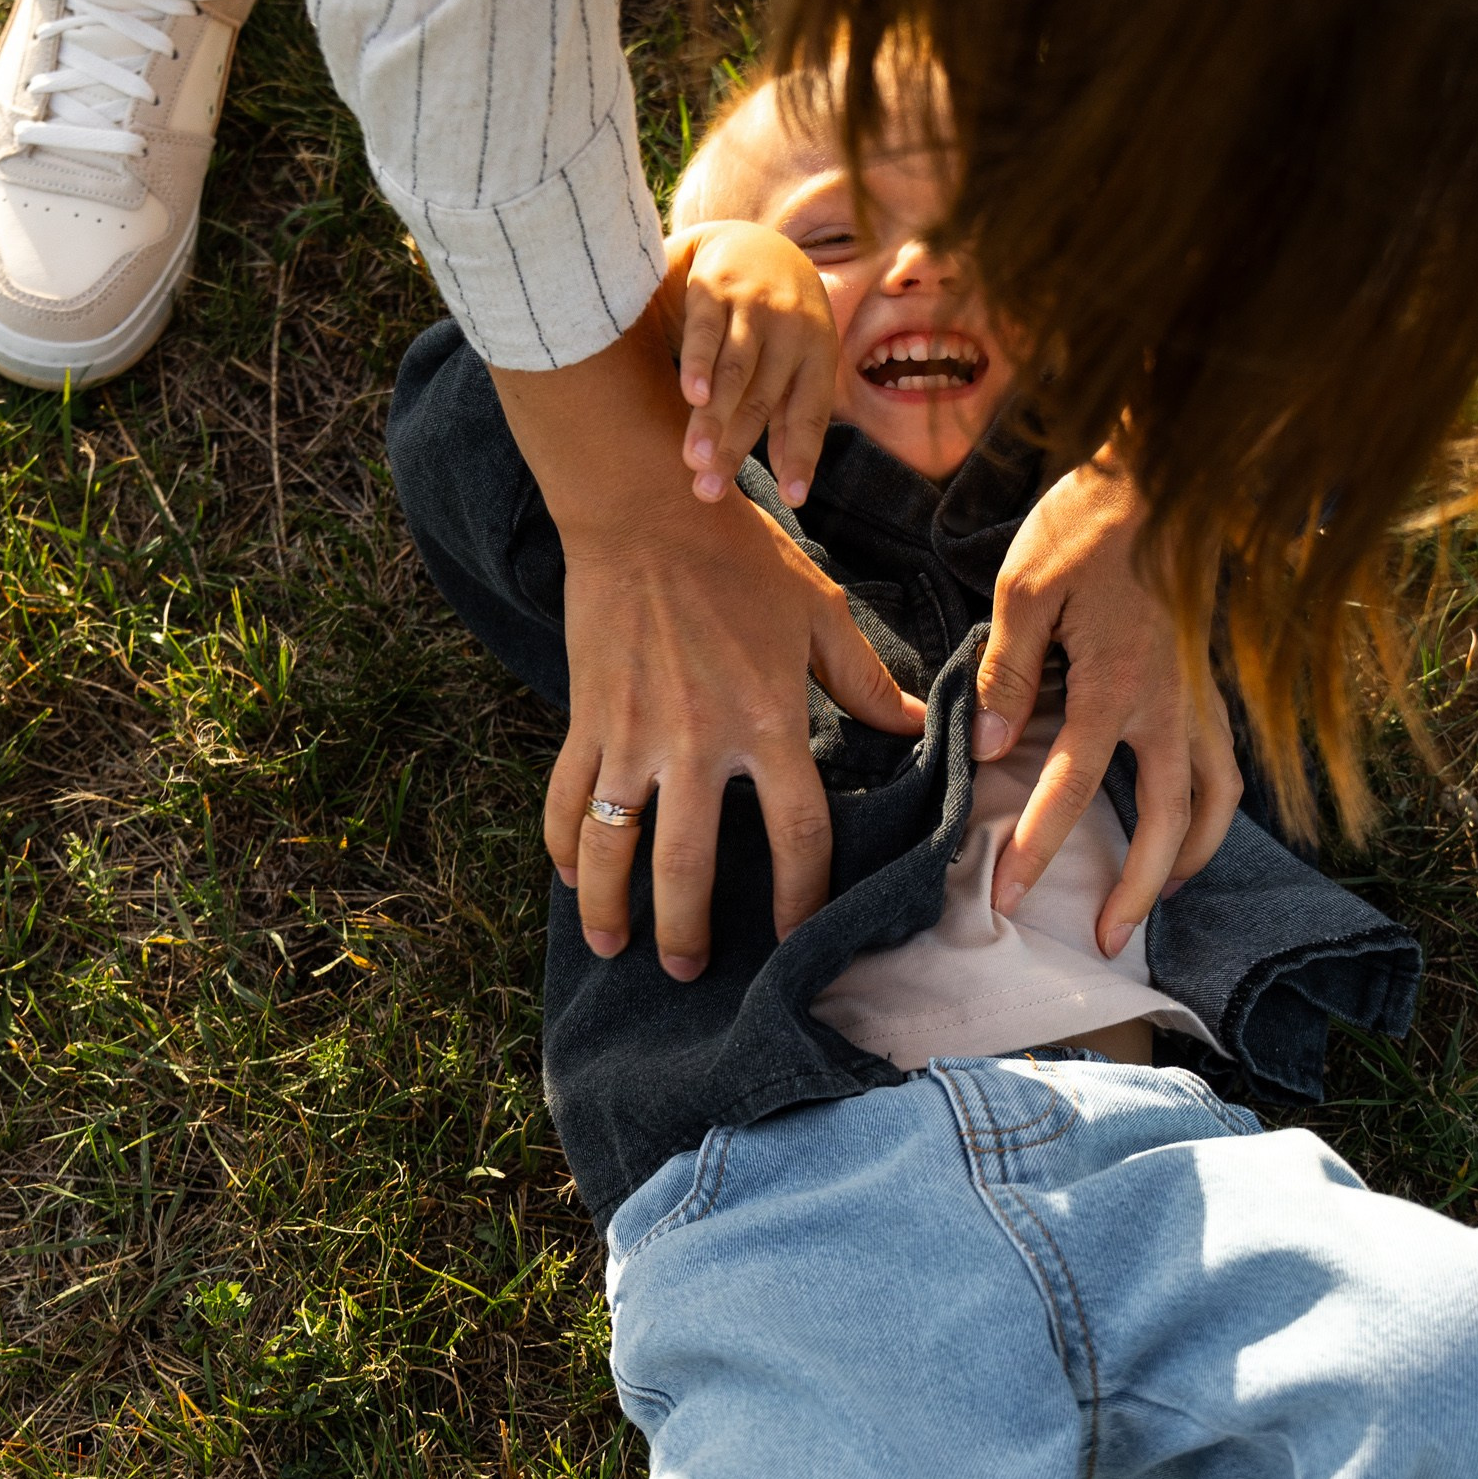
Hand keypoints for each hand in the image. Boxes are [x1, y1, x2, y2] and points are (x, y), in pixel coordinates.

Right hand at [490, 321, 924, 978]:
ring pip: (612, 845)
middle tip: (692, 971)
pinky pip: (564, 798)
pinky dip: (562, 845)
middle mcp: (696, 740)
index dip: (800, 897)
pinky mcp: (586, 718)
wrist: (644, 508)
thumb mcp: (819, 613)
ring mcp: (631, 734)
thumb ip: (864, 681)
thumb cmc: (742, 557)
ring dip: (611, 907)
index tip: (797, 935)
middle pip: (688, 866)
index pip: (795, 834)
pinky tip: (571, 878)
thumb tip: (915, 727)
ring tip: (614, 947)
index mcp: (767, 719)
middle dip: (689, 930)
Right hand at [655, 220, 841, 504]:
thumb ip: (790, 418)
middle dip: (736, 448)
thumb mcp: (794, 364)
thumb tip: (793, 491)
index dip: (801, 456)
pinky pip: (706, 332)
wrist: (751, 240)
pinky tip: (691, 397)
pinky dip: (699, 365)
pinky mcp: (715, 289)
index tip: (792, 499)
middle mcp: (793, 330)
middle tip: (708, 491)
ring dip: (712, 418)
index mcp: (818, 354)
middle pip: (763, 400)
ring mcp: (754, 307)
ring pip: (734, 371)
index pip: (811, 414)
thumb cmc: (776, 322)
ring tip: (692, 459)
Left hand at [976, 448, 1241, 950]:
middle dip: (1137, 889)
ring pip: (1218, 801)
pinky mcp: (1210, 684)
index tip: (1008, 898)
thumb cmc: (1087, 522)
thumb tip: (993, 751)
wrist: (1163, 471)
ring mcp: (1201, 696)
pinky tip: (1184, 826)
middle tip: (1106, 942)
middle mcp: (1172, 703)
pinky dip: (1212, 811)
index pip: (1074, 787)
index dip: (1040, 848)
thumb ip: (1009, 673)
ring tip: (1153, 899)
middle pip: (1172, 821)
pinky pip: (1226, 766)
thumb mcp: (1025, 586)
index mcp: (1117, 683)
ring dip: (1190, 860)